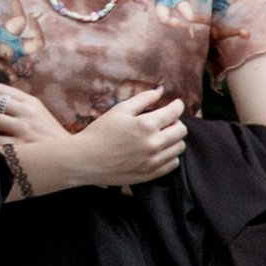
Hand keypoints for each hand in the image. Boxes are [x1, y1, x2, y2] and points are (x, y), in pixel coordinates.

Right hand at [0, 79, 183, 195]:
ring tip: (161, 136)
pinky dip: (170, 155)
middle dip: (176, 122)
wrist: (84, 160)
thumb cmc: (99, 132)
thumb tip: (160, 91)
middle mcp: (153, 144)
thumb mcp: (119, 110)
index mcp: (146, 125)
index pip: (175, 112)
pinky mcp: (150, 174)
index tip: (175, 104)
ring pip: (179, 147)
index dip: (177, 106)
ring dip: (174, 139)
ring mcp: (152, 161)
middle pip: (181, 130)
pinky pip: (172, 164)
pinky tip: (158, 151)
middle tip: (165, 121)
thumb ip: (143, 98)